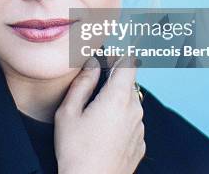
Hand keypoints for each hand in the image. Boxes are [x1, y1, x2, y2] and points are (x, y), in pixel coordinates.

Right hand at [54, 56, 144, 173]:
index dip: (118, 56)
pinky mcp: (140, 144)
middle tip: (91, 91)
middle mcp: (135, 110)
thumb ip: (82, 83)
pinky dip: (119, 123)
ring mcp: (140, 129)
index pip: (128, 63)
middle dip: (112, 83)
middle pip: (128, 84)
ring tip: (93, 118)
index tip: (108, 56)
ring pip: (130, 104)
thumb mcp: (68, 112)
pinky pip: (131, 124)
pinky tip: (102, 135)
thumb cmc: (76, 151)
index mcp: (118, 98)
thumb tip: (92, 63)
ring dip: (115, 104)